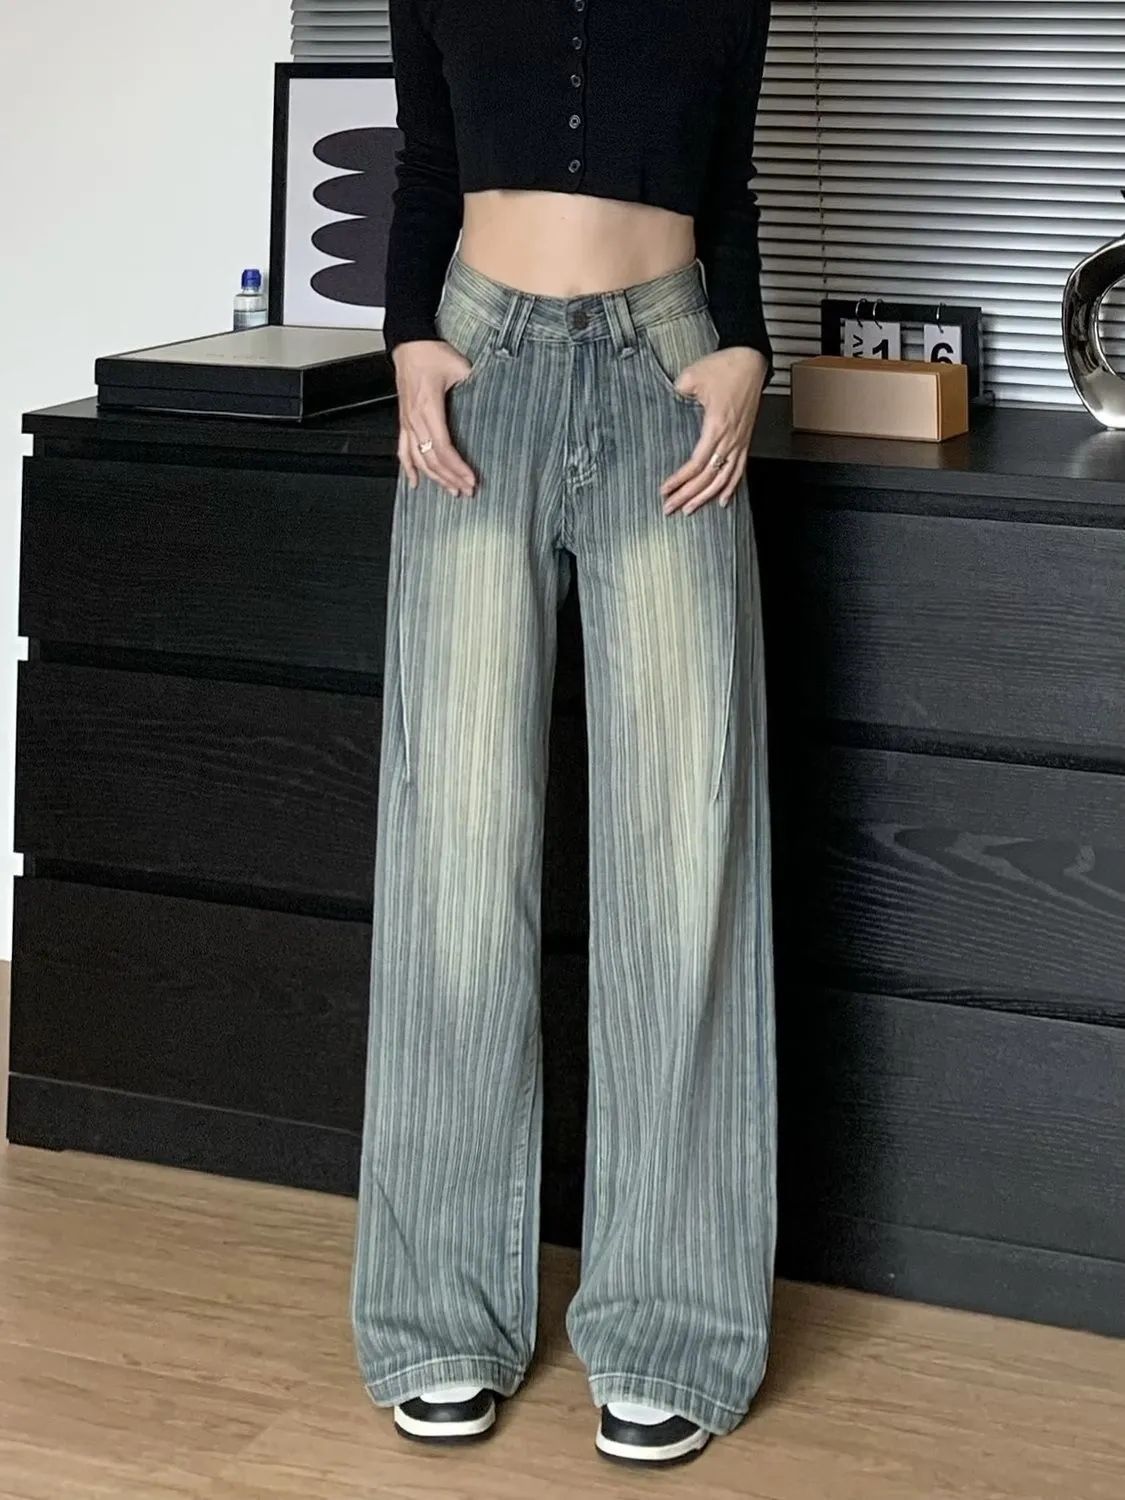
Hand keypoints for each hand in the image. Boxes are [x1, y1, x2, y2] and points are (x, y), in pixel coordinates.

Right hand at [393, 340, 478, 497]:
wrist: (410, 343)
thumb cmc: (431, 353)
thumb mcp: (460, 367)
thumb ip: (476, 384)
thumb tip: (496, 396)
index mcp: (429, 408)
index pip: (444, 448)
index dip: (457, 468)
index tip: (471, 479)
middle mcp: (415, 419)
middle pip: (432, 460)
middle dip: (450, 479)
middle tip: (466, 491)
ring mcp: (407, 422)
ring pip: (418, 459)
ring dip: (434, 478)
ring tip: (450, 491)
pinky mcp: (404, 421)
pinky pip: (403, 450)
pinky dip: (408, 468)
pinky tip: (415, 482)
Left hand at [659, 347, 767, 514]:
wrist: (751, 360)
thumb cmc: (725, 367)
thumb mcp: (692, 376)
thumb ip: (678, 391)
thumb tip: (670, 400)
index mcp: (716, 426)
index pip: (696, 463)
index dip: (680, 480)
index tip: (665, 490)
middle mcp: (730, 438)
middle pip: (708, 477)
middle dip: (688, 495)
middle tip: (671, 509)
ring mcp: (739, 441)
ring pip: (724, 478)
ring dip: (706, 497)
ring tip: (691, 509)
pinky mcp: (745, 439)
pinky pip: (739, 469)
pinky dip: (731, 487)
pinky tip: (724, 500)